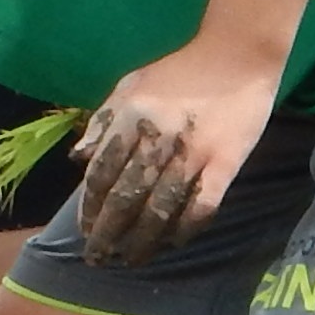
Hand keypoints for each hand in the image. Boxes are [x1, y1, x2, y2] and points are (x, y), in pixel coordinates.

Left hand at [72, 37, 283, 269]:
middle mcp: (158, 138)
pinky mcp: (226, 162)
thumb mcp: (132, 84)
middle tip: (98, 257)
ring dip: (142, 240)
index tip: (84, 229)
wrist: (237, 54)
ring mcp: (194, 153)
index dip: (90, 206)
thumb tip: (77, 159)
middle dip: (108, 232)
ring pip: (161, 208)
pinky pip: (202, 205)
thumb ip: (103, 120)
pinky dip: (185, 229)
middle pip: (127, 197)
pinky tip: (173, 243)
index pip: (102, 172)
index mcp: (132, 118)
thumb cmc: (180, 71)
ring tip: (130, 259)